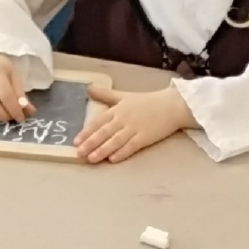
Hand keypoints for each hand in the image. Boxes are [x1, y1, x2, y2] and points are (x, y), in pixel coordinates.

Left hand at [74, 84, 194, 164]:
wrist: (172, 105)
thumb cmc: (147, 101)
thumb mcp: (124, 95)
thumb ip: (106, 95)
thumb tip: (89, 89)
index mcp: (117, 109)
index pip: (99, 121)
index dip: (87, 132)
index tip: (76, 141)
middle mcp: (123, 119)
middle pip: (104, 132)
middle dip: (91, 143)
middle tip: (79, 153)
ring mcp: (134, 128)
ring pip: (115, 141)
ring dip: (103, 150)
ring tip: (91, 159)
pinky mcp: (145, 137)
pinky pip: (131, 146)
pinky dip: (122, 152)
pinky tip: (113, 159)